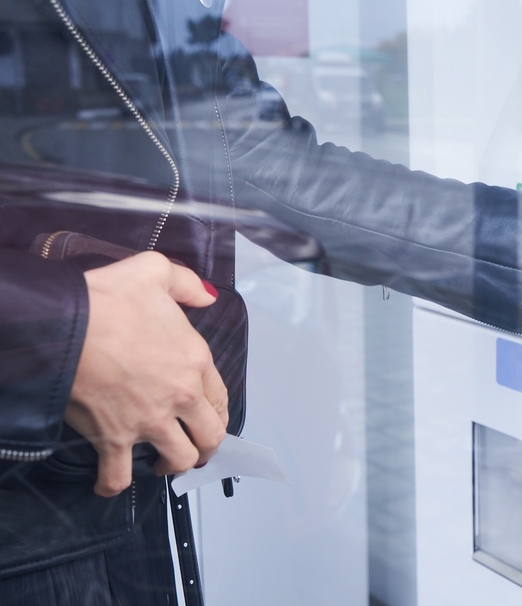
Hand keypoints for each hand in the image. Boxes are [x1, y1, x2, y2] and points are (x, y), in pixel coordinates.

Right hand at [66, 252, 228, 496]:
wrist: (66, 322)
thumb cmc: (108, 297)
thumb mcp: (155, 272)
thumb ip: (187, 284)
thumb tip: (207, 297)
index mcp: (195, 360)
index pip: (221, 398)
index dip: (217, 413)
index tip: (208, 419)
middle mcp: (180, 396)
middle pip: (210, 437)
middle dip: (204, 446)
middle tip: (192, 447)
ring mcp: (149, 421)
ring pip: (177, 461)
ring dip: (172, 466)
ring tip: (159, 464)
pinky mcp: (113, 438)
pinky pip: (118, 477)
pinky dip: (114, 485)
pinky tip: (110, 482)